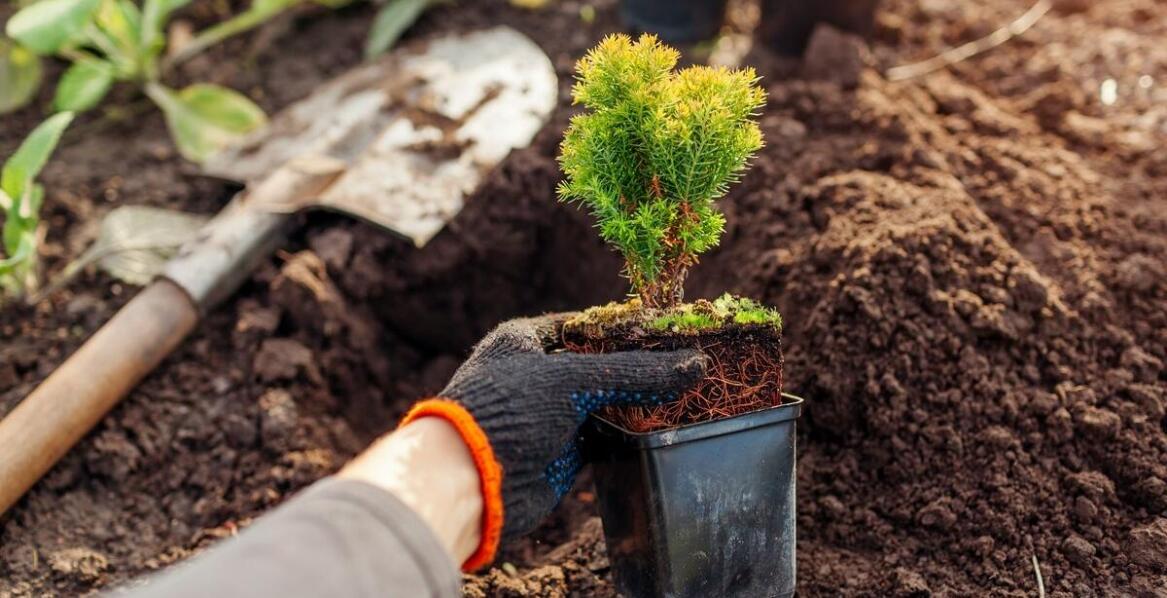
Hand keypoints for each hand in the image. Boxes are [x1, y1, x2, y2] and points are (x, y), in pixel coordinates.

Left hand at [400, 314, 705, 568]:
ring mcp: (550, 414)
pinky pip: (605, 433)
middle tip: (690, 362)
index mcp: (527, 340)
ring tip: (688, 391)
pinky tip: (664, 425)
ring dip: (640, 400)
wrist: (469, 483)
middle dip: (642, 366)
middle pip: (602, 364)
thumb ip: (634, 371)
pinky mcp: (562, 450)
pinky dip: (631, 431)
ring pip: (606, 400)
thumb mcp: (571, 380)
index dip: (631, 327)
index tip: (675, 330)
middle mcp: (538, 373)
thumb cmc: (507, 412)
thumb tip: (696, 365)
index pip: (590, 324)